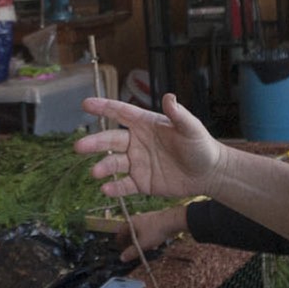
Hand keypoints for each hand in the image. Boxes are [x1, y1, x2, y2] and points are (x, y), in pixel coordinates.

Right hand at [77, 93, 222, 199]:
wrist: (209, 173)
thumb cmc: (200, 146)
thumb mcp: (191, 128)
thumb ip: (178, 115)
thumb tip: (169, 97)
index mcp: (146, 125)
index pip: (121, 113)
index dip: (104, 108)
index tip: (86, 104)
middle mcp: (137, 142)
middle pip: (111, 140)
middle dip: (95, 143)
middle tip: (79, 147)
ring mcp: (137, 163)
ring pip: (114, 163)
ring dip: (103, 167)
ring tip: (95, 172)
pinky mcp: (142, 182)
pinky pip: (124, 185)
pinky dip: (114, 188)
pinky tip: (106, 190)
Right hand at [116, 207, 187, 263]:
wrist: (172, 221)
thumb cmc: (155, 231)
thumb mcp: (142, 244)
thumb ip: (131, 252)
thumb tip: (122, 258)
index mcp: (130, 223)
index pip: (120, 234)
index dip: (120, 244)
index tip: (122, 252)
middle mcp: (136, 219)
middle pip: (129, 233)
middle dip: (130, 243)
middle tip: (132, 253)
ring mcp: (145, 219)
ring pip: (138, 232)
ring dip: (139, 242)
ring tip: (143, 250)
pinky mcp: (154, 221)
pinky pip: (147, 231)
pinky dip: (147, 238)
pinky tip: (153, 245)